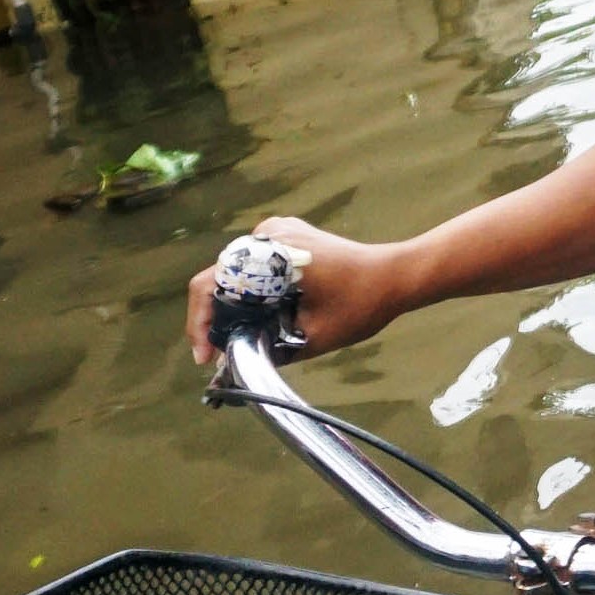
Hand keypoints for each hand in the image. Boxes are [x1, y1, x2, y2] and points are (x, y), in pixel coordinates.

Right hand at [187, 215, 413, 364]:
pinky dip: (251, 288)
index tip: (206, 356)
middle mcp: (267, 234)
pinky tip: (259, 314)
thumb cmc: (361, 305)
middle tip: (220, 353)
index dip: (199, 323)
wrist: (395, 275)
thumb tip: (236, 365)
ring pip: (236, 271)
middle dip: (215, 316)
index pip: (209, 284)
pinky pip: (255, 262)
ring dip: (232, 302)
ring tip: (237, 338)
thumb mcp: (313, 338)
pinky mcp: (288, 234)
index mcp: (269, 255)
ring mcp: (277, 230)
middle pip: (219, 277)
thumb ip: (270, 349)